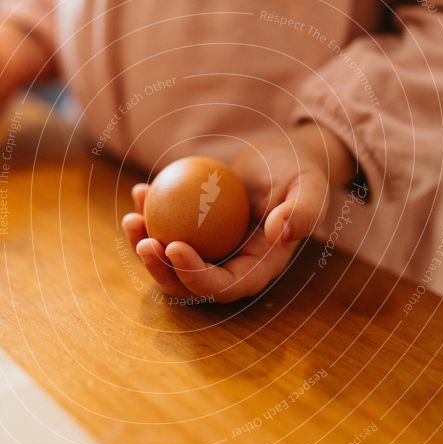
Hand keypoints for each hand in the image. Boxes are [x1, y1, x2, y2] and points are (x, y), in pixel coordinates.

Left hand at [121, 124, 355, 301]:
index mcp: (258, 268)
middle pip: (189, 283)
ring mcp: (211, 250)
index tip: (174, 246)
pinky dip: (150, 215)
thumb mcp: (311, 186)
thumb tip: (280, 233)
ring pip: (171, 261)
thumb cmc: (298, 172)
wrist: (282, 158)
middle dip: (161, 271)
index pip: (224, 286)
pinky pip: (167, 229)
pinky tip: (139, 192)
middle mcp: (231, 266)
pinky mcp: (196, 231)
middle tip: (144, 242)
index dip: (195, 276)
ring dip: (145, 246)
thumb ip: (303, 210)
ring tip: (132, 219)